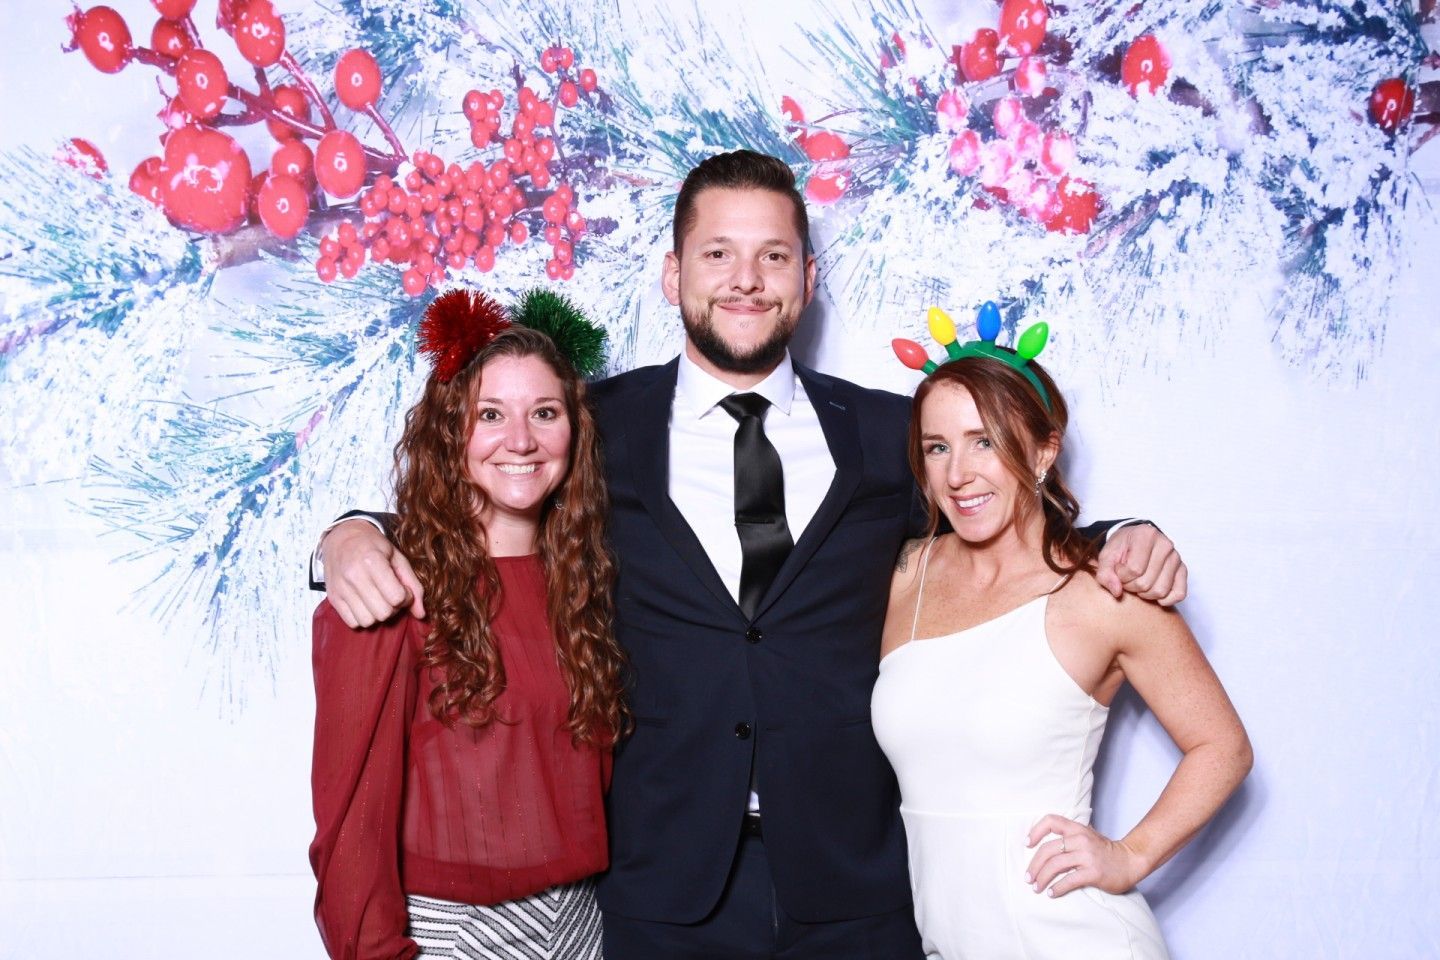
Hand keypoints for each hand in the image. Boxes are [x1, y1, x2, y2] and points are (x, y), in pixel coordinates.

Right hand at [321, 519, 424, 627]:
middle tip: (391, 595)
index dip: (405, 597)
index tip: (402, 588)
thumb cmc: (373, 546)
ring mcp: (341, 588)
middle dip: (393, 608)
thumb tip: (421, 614)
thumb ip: (413, 584)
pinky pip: (353, 622)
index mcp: (372, 560)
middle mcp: (353, 575)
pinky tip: (365, 603)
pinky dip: (362, 617)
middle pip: (383, 613)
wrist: (342, 537)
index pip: (396, 597)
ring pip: (368, 621)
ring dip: (378, 614)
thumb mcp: (398, 557)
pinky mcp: (333, 597)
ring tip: (378, 599)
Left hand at [1024, 814, 1145, 897]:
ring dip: (1042, 878)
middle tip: (1028, 878)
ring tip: (1036, 888)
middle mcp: (1080, 839)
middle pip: (1048, 849)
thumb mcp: (1087, 836)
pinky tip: (1052, 893)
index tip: (1027, 844)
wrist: (1131, 861)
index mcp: (1077, 829)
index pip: (1051, 821)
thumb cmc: (1105, 851)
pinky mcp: (1094, 872)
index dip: (1036, 831)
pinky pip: (1069, 880)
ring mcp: (1087, 856)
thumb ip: (1069, 836)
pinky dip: (1057, 888)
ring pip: (1055, 865)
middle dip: (1034, 865)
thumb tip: (1043, 845)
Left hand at [1094, 523, 1186, 605]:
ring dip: (1144, 594)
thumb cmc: (1120, 548)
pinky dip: (1165, 599)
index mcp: (1146, 535)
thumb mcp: (1106, 556)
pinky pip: (1179, 593)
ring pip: (1161, 591)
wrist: (1133, 541)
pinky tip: (1152, 592)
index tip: (1118, 570)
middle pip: (1146, 583)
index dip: (1121, 577)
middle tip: (1126, 579)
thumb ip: (1105, 573)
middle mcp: (1165, 544)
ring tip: (1137, 582)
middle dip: (1131, 586)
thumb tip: (1117, 592)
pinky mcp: (1183, 570)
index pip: (1134, 569)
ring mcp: (1176, 557)